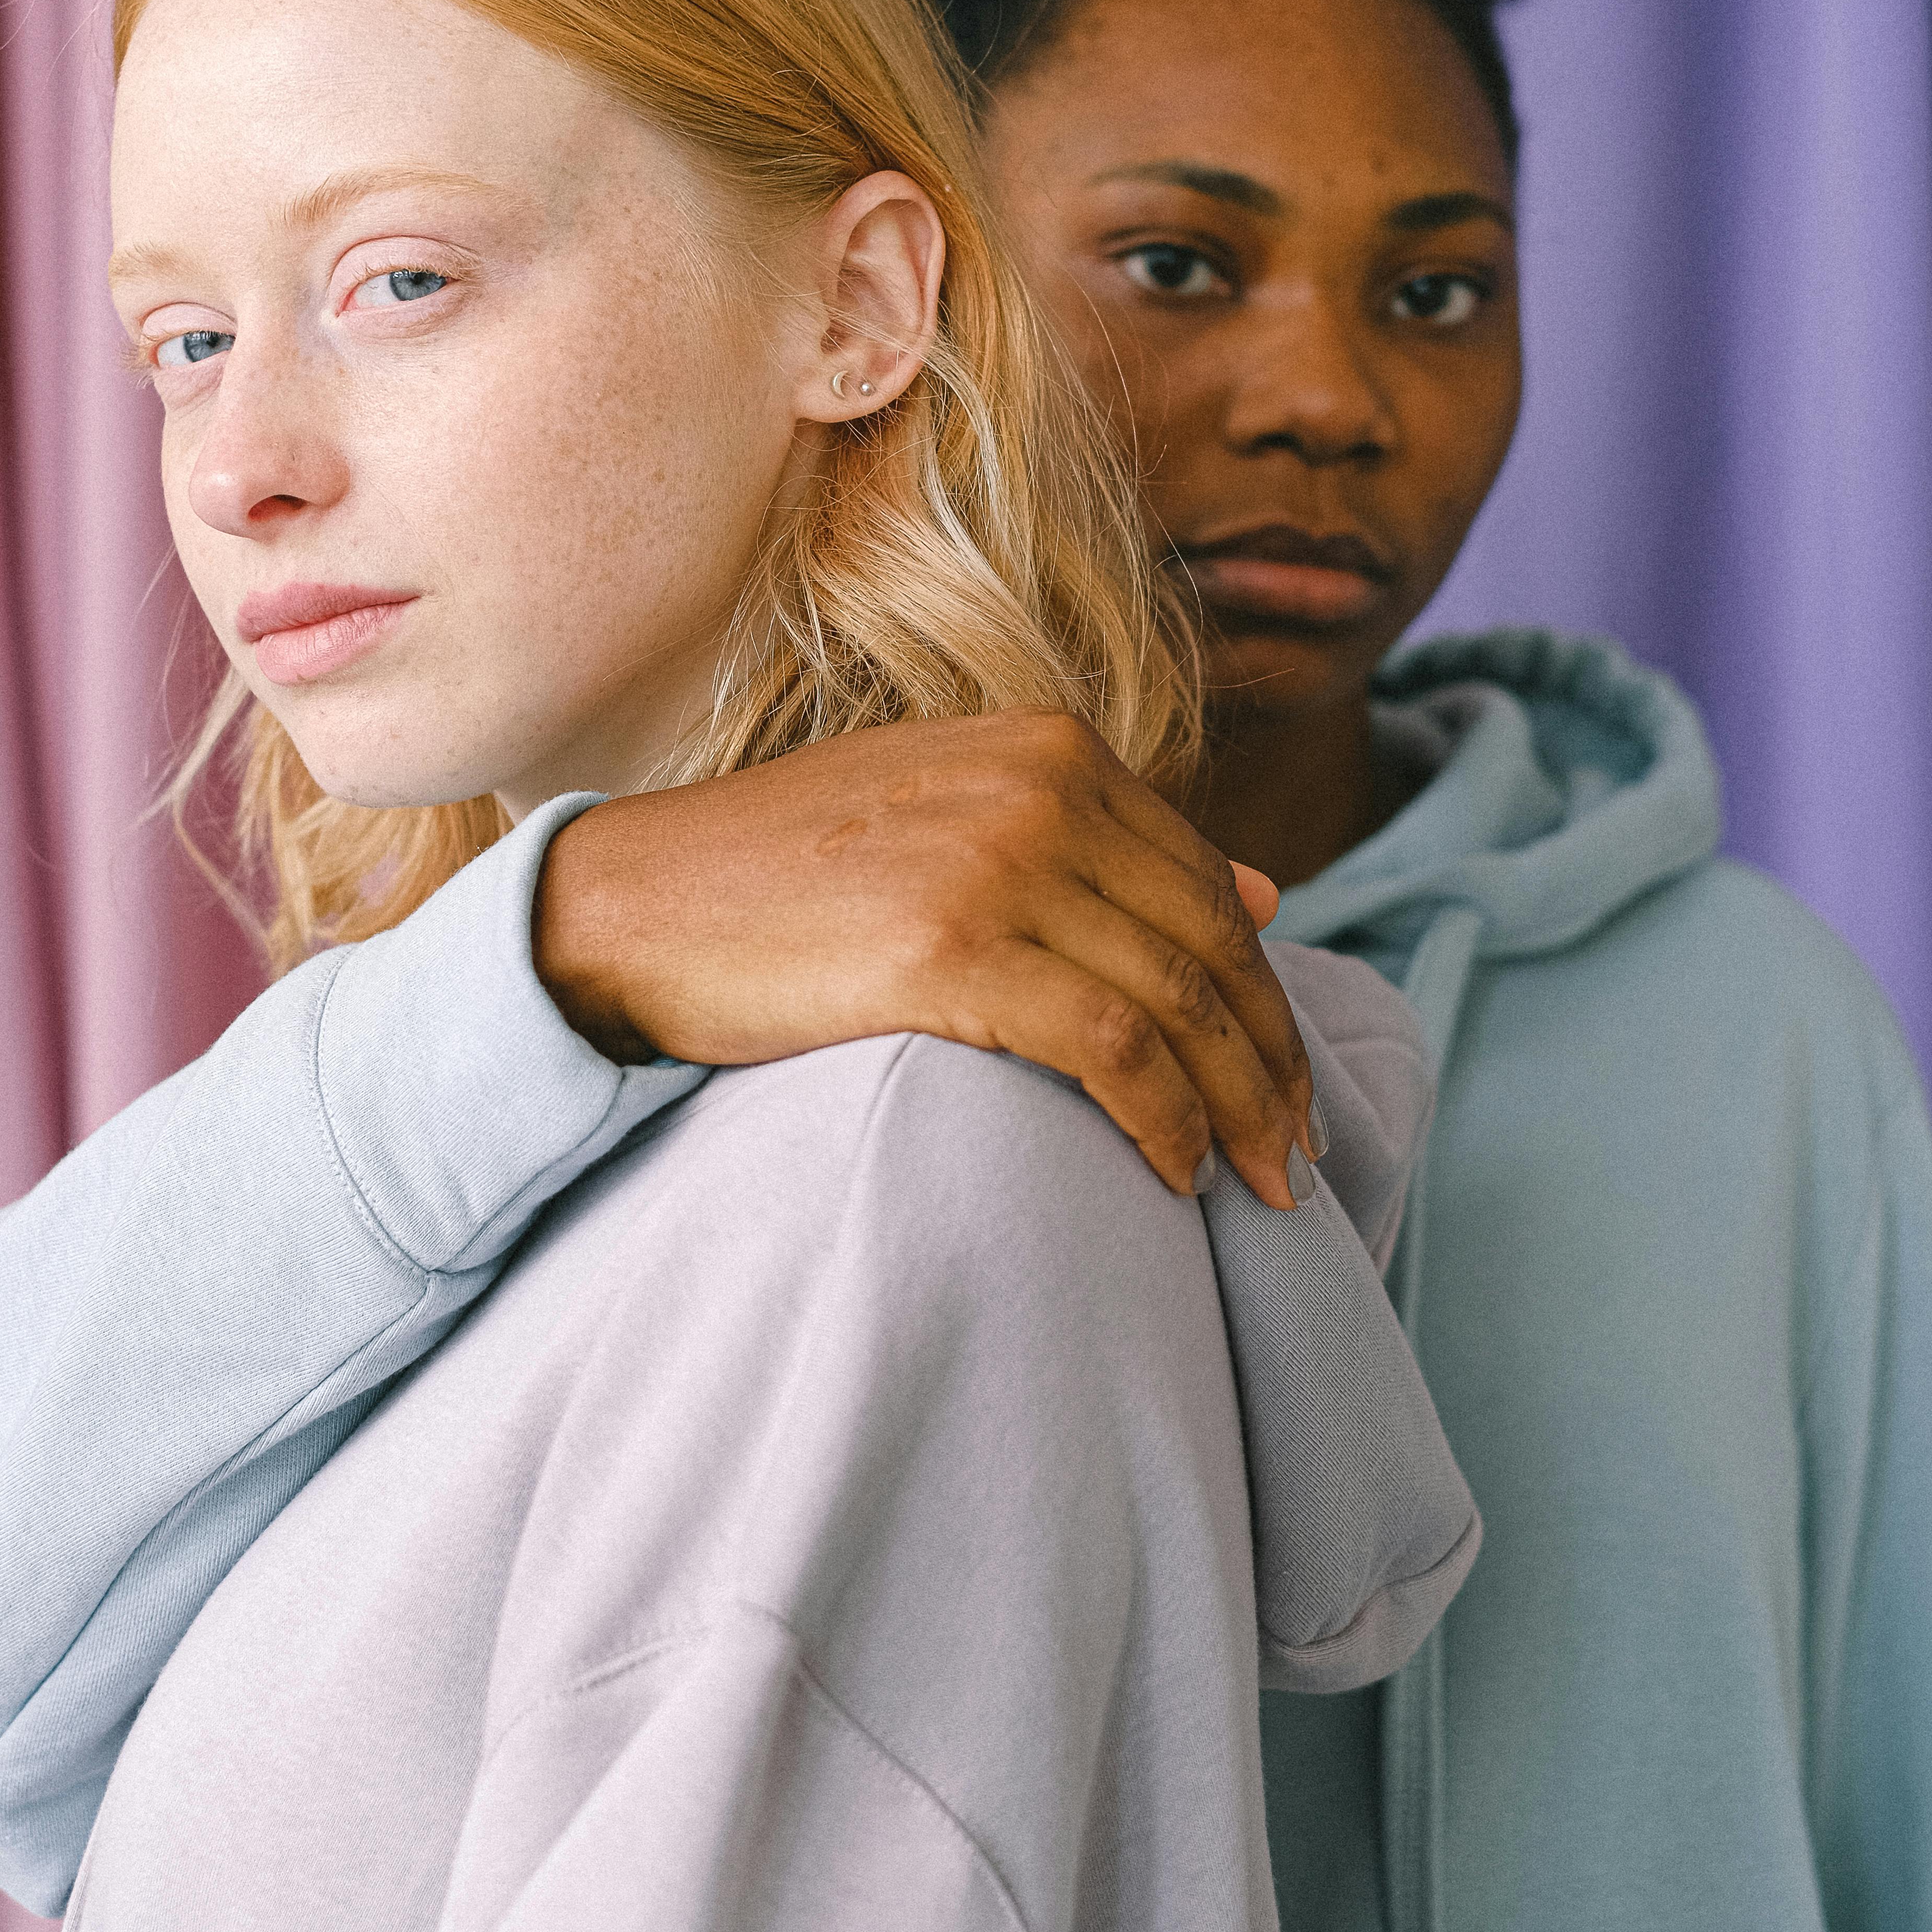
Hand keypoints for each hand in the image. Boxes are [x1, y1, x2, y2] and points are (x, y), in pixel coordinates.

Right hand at [532, 716, 1312, 1208]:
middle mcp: (1040, 787)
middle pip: (1213, 944)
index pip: (1208, 884)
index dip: (1265, 992)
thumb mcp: (955, 817)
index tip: (1286, 1081)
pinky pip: (1112, 1047)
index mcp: (1050, 745)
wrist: (634, 905)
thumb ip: (1101, 843)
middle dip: (1272, 1062)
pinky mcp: (953, 948)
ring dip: (1238, 1107)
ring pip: (1180, 999)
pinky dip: (1163, 1119)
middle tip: (1297, 1155)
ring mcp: (997, 861)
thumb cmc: (784, 878)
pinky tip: (1174, 1173)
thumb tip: (1262, 889)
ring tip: (1261, 1186)